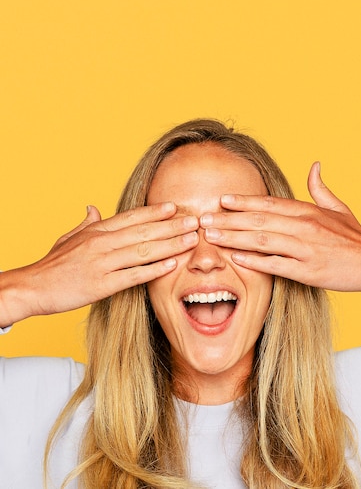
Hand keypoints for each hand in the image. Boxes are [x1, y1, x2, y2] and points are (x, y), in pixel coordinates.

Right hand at [0, 203, 197, 326]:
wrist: (32, 287)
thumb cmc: (52, 265)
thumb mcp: (68, 237)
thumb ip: (86, 223)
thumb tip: (93, 206)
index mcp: (96, 231)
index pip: (130, 218)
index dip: (154, 212)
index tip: (174, 207)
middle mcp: (101, 243)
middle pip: (143, 232)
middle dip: (171, 226)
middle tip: (194, 221)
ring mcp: (102, 264)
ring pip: (143, 251)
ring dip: (170, 245)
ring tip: (190, 240)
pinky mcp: (101, 285)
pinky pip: (133, 276)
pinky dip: (154, 270)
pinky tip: (171, 265)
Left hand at [200, 163, 360, 296]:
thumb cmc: (354, 236)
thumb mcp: (338, 208)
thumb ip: (320, 188)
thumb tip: (314, 165)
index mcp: (307, 211)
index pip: (269, 203)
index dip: (244, 202)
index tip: (222, 200)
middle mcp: (304, 226)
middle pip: (259, 220)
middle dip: (229, 220)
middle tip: (204, 220)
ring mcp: (305, 249)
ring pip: (263, 240)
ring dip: (234, 238)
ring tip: (212, 237)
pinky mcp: (309, 271)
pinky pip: (277, 265)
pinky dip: (256, 261)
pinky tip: (236, 259)